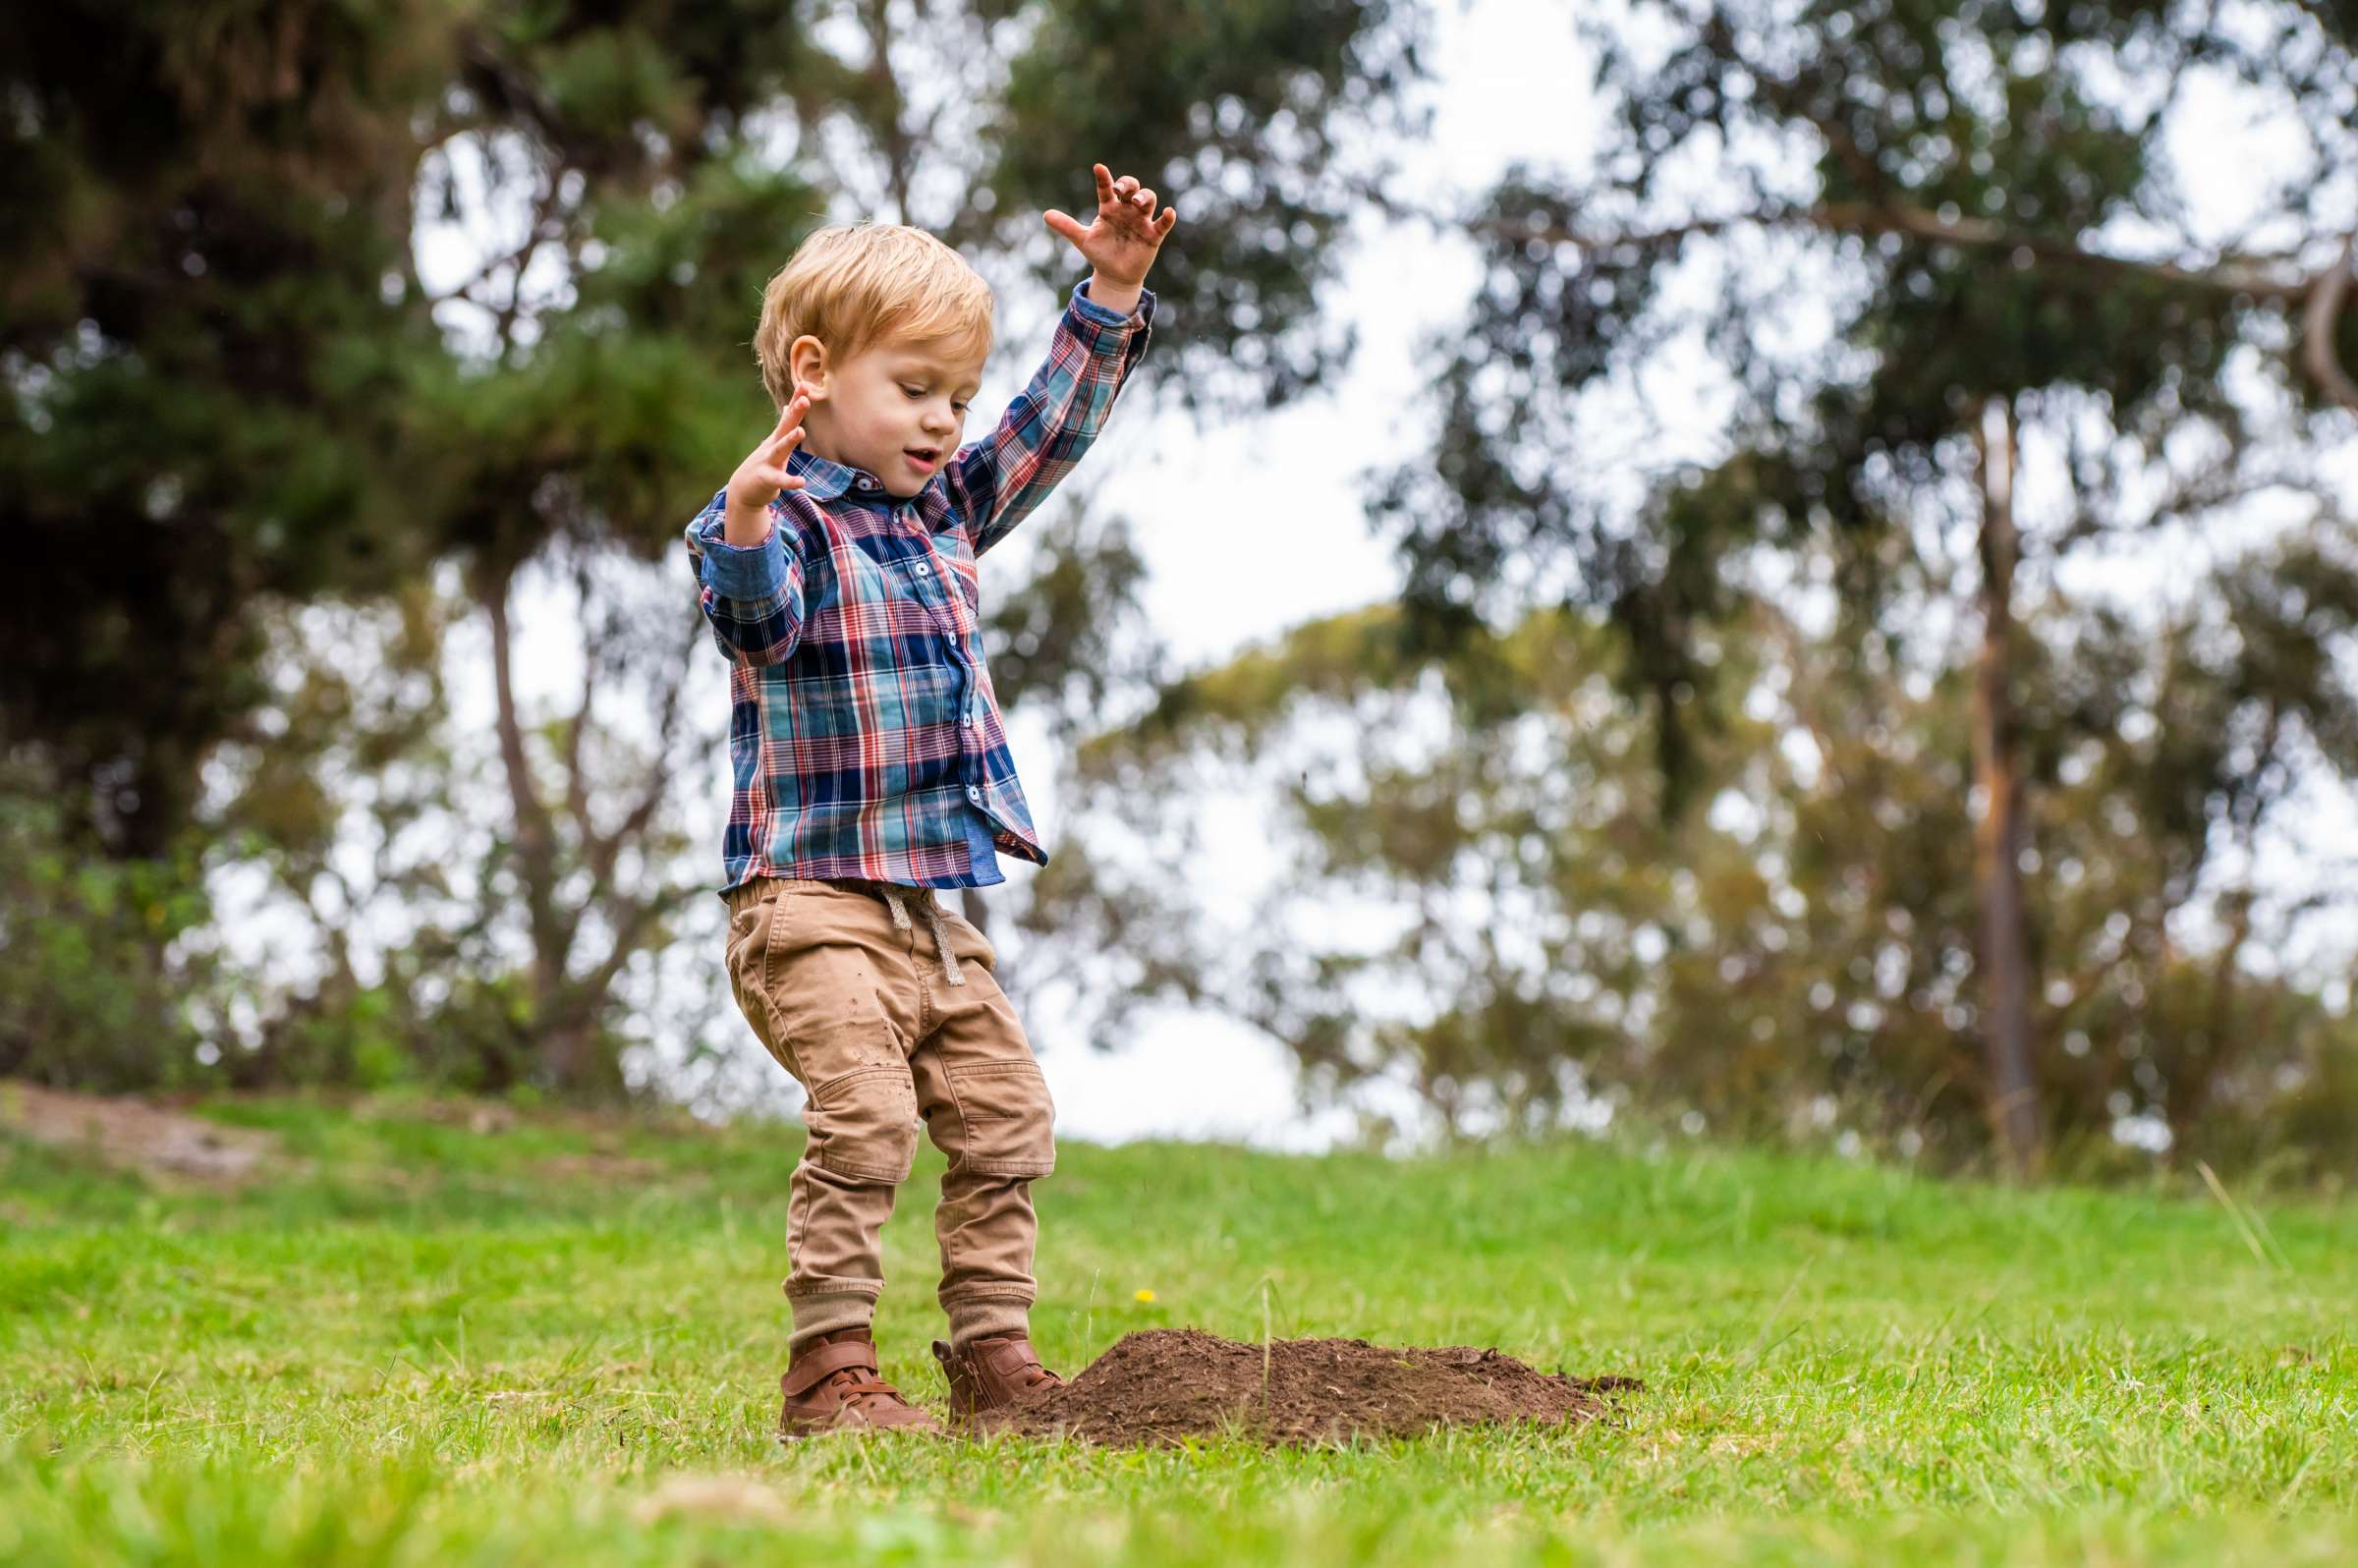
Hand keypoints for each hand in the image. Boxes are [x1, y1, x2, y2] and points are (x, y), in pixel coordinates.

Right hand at [723, 387, 810, 544]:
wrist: (743, 490)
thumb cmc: (764, 464)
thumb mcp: (774, 442)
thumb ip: (783, 424)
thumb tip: (789, 405)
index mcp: (777, 438)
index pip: (789, 417)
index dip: (796, 401)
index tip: (805, 384)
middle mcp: (772, 446)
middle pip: (785, 428)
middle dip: (795, 413)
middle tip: (805, 399)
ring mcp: (768, 462)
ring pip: (780, 450)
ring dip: (790, 440)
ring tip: (801, 431)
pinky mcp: (767, 480)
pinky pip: (780, 480)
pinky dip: (790, 481)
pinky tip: (801, 482)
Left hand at [1043, 163, 1177, 288]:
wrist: (1115, 275)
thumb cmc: (1100, 253)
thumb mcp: (1082, 240)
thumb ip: (1067, 226)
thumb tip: (1045, 215)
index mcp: (1109, 208)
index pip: (1106, 188)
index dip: (1103, 178)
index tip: (1098, 168)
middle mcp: (1126, 210)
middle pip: (1131, 188)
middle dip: (1128, 185)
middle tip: (1120, 190)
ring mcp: (1141, 221)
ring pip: (1148, 200)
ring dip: (1145, 197)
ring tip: (1137, 203)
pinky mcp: (1153, 235)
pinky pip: (1163, 223)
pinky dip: (1167, 217)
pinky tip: (1169, 212)